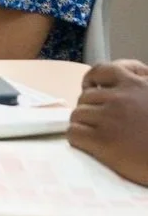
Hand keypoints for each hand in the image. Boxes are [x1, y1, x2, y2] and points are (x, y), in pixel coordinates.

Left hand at [69, 61, 147, 184]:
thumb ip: (144, 80)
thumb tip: (132, 72)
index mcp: (135, 83)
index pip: (100, 70)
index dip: (92, 81)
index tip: (92, 89)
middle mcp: (119, 97)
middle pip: (85, 96)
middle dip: (89, 107)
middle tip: (96, 120)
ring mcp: (109, 119)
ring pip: (77, 114)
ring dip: (82, 123)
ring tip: (91, 133)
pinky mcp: (103, 142)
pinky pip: (74, 133)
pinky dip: (76, 138)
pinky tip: (86, 144)